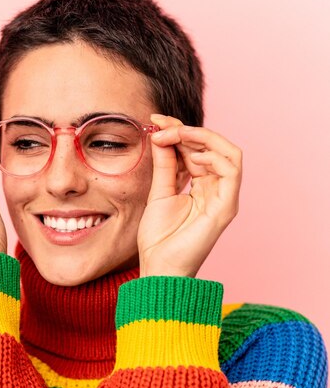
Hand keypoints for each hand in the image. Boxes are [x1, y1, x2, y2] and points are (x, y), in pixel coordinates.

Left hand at [137, 114, 241, 277]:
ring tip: (174, 136)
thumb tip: (161, 135)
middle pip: (212, 146)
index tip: (155, 120)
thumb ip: (165, 164)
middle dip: (186, 130)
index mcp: (200, 185)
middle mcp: (215, 188)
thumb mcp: (159, 191)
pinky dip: (213, 155)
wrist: (159, 266)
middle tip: (160, 125)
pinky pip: (232, 170)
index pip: (196, 148)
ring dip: (202, 137)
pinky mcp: (227, 206)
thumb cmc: (158, 237)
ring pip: (229, 152)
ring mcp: (223, 197)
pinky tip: (190, 155)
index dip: (178, 130)